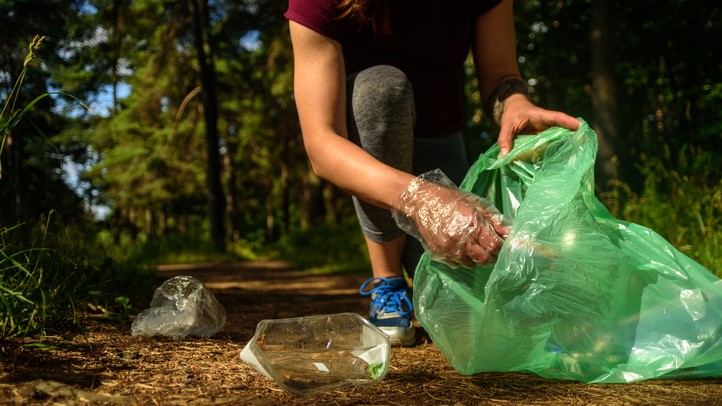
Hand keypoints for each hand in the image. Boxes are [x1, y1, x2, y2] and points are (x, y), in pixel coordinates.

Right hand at [392, 170, 509, 266]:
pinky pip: (456, 264)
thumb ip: (493, 220)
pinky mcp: (438, 254)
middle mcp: (461, 240)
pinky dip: (460, 258)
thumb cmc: (449, 199)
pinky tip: (458, 246)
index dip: (501, 247)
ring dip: (474, 257)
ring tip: (471, 244)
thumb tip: (509, 233)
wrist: (420, 202)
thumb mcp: (475, 204)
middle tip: (488, 247)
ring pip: (470, 264)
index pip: (494, 246)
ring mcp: (448, 249)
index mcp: (472, 224)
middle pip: (484, 259)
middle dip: (490, 255)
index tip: (501, 244)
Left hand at [497, 94, 579, 155]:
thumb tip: (505, 156)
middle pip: (563, 127)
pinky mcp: (545, 138)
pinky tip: (562, 160)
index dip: (567, 121)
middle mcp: (547, 123)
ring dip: (568, 143)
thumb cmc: (512, 115)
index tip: (579, 125)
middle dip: (574, 133)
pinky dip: (557, 150)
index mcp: (540, 116)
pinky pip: (553, 143)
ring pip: (560, 136)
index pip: (556, 117)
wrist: (514, 110)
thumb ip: (505, 139)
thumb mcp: (506, 125)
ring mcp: (548, 131)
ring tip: (578, 152)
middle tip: (585, 141)